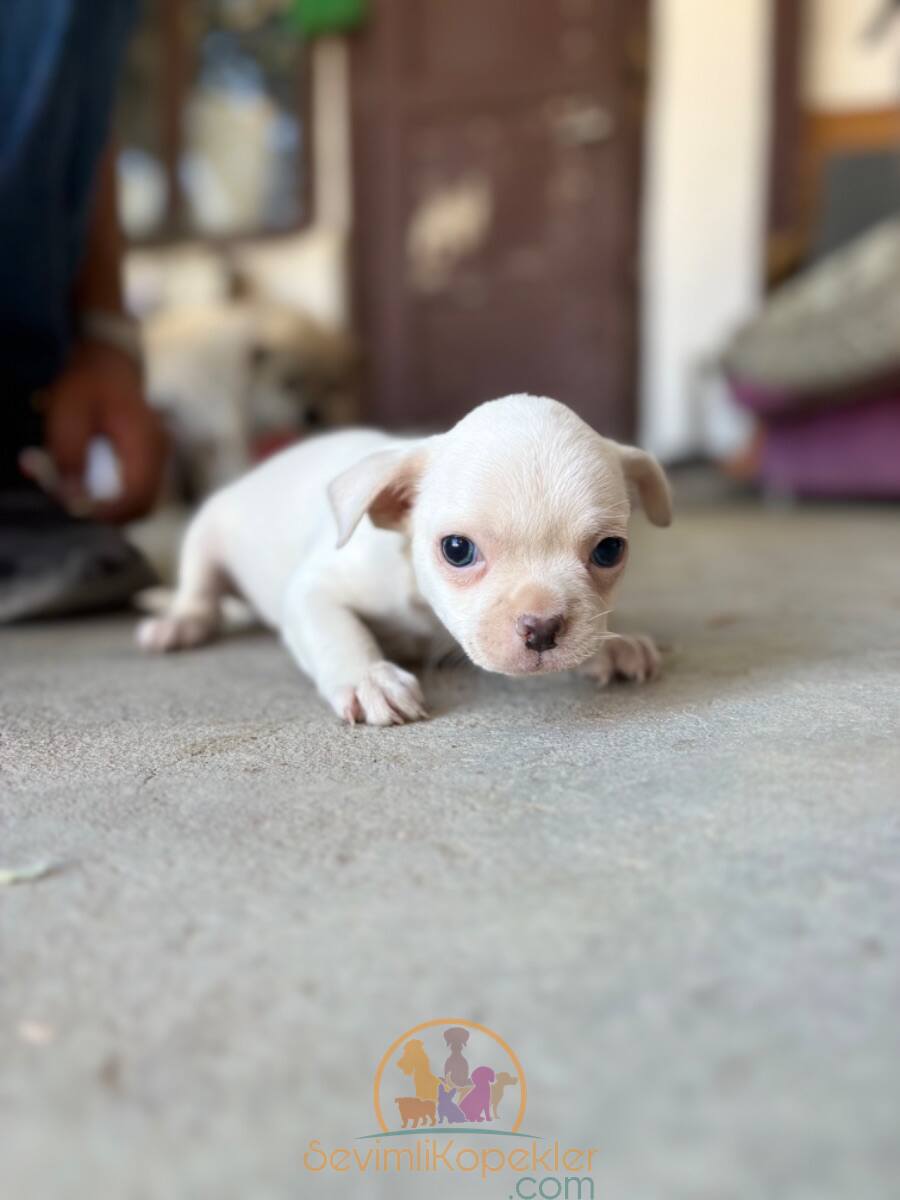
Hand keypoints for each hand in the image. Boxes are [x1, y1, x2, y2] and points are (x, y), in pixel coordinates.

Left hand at [43, 340, 165, 522]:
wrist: (111, 359)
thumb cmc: (88, 384)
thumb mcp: (68, 416)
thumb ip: (70, 458)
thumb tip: (73, 500)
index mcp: (143, 444)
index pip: (136, 498)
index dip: (108, 513)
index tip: (78, 507)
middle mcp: (158, 454)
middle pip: (143, 507)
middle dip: (110, 514)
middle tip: (78, 504)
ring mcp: (159, 456)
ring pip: (143, 501)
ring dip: (114, 507)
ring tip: (83, 493)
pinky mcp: (152, 457)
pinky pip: (140, 488)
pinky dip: (118, 495)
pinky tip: (94, 482)